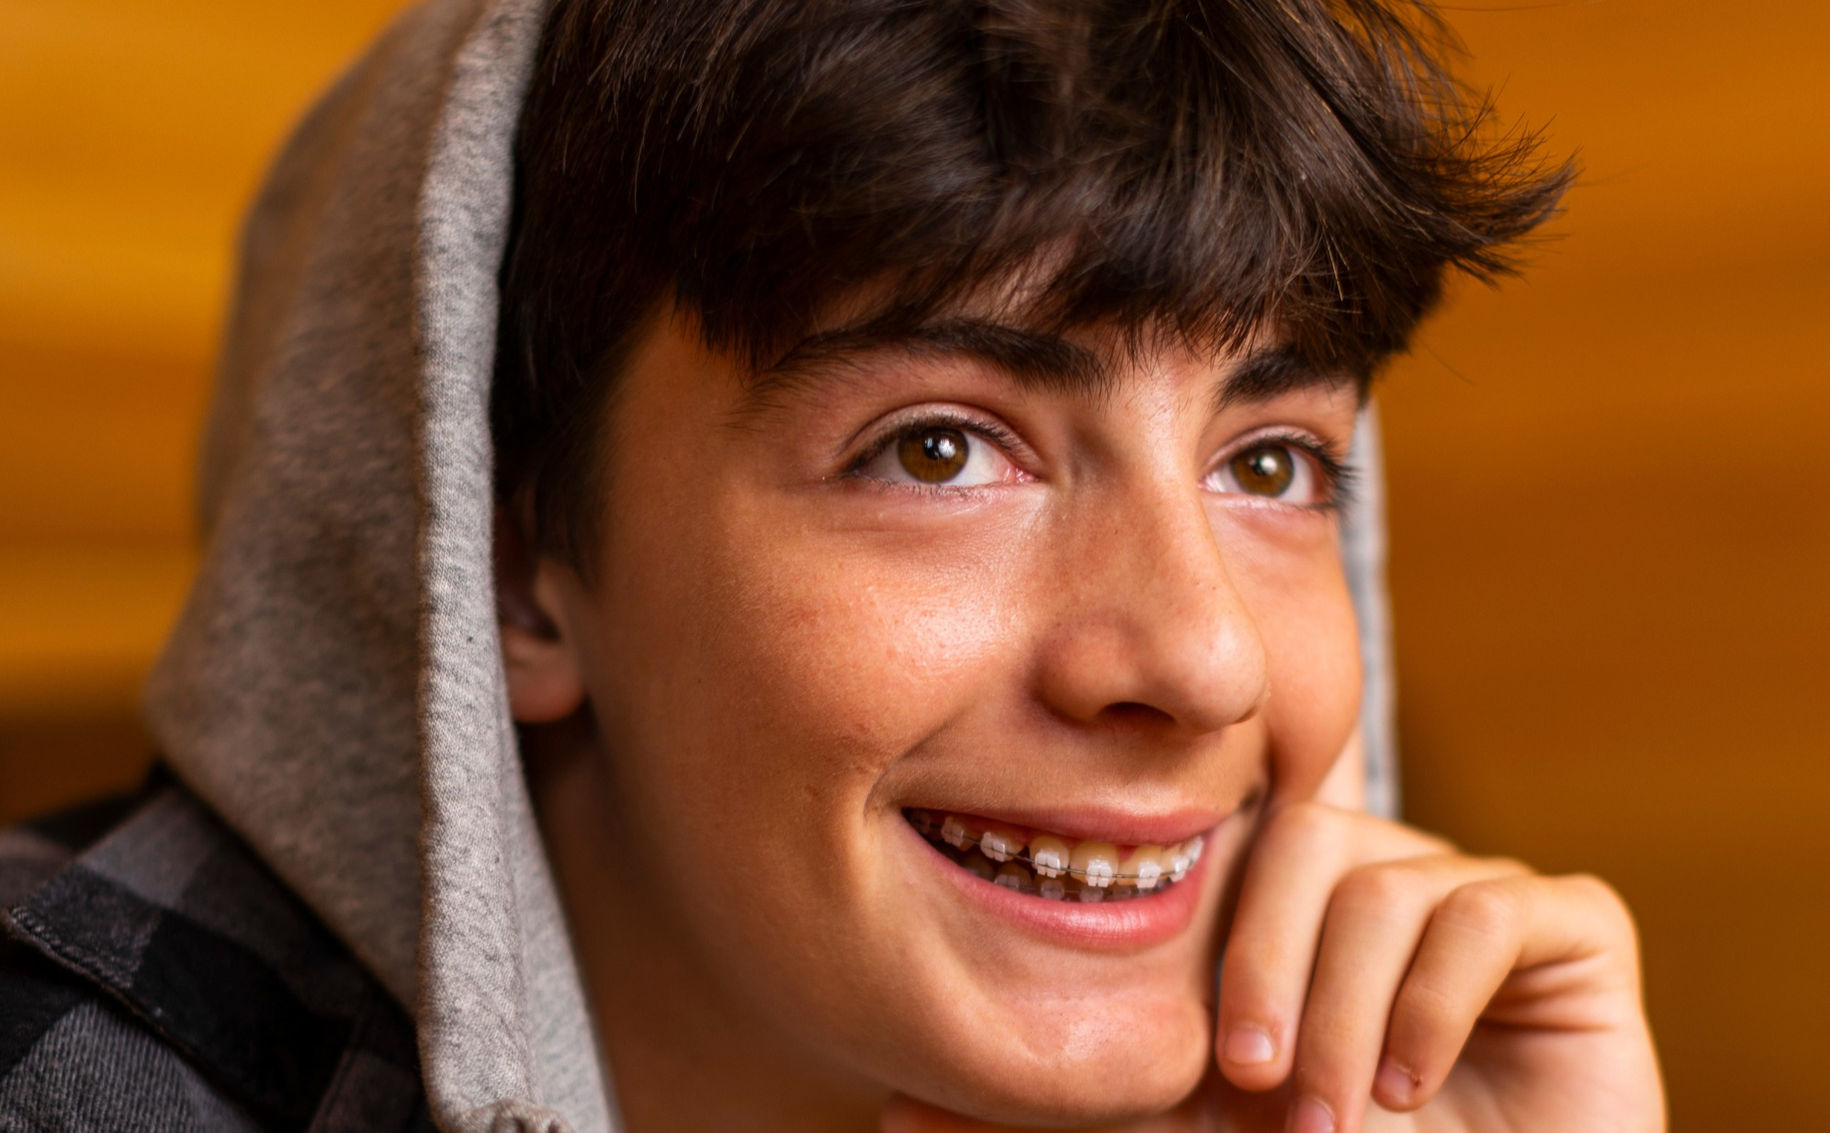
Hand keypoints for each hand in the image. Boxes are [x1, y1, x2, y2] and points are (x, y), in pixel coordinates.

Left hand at [882, 804, 1663, 1131]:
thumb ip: (1067, 1111)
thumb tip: (892, 1111)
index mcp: (1286, 908)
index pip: (1226, 854)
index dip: (1202, 938)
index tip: (1193, 1061)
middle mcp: (1374, 880)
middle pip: (1304, 844)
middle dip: (1268, 969)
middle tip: (1253, 1084)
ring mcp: (1470, 895)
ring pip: (1392, 878)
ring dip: (1348, 1006)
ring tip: (1337, 1114)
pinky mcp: (1569, 924)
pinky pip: (1496, 905)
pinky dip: (1440, 1000)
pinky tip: (1414, 1084)